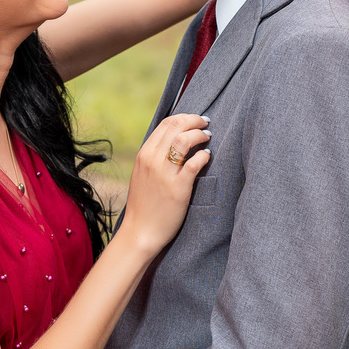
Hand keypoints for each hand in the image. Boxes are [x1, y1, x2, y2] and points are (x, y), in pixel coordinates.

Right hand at [123, 113, 211, 250]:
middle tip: (206, 123)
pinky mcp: (177, 188)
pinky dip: (203, 156)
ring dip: (199, 134)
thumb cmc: (144, 205)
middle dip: (194, 120)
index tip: (196, 120)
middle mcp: (152, 160)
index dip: (184, 117)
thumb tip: (173, 142)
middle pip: (175, 127)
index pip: (166, 124)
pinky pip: (193, 163)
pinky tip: (207, 156)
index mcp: (144, 155)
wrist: (140, 231)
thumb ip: (155, 157)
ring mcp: (164, 174)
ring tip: (207, 137)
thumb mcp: (143, 174)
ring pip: (183, 140)